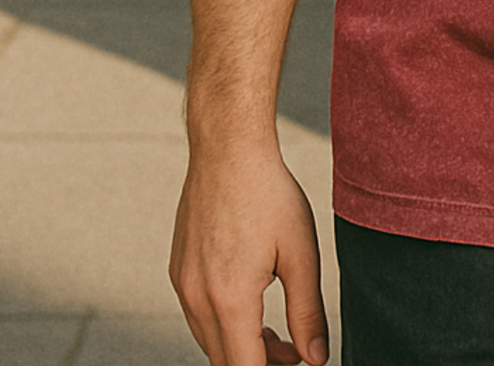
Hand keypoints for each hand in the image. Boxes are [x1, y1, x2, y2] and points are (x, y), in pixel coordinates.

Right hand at [170, 146, 328, 365]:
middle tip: (295, 352)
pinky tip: (250, 301)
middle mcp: (197, 298)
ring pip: (209, 340)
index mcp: (230, 299)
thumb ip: (308, 312)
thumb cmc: (269, 193)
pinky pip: (198, 315)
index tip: (296, 362)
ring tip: (276, 332)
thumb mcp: (301, 252)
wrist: (228, 149)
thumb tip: (315, 358)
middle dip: (260, 363)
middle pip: (224, 361)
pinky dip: (223, 323)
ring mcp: (183, 284)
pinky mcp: (178, 270)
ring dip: (241, 346)